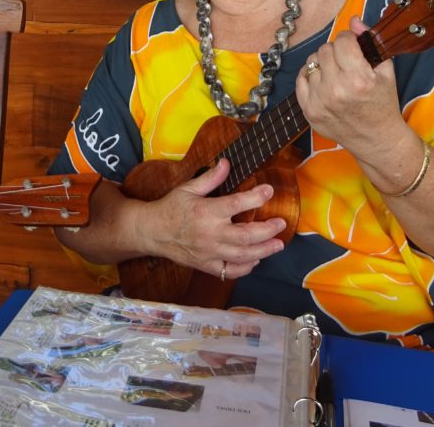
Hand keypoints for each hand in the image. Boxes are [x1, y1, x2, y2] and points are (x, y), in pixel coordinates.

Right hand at [145, 158, 285, 279]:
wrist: (152, 232)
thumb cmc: (171, 208)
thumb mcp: (188, 188)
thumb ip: (211, 178)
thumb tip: (226, 163)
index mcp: (206, 211)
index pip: (237, 204)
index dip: (256, 196)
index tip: (269, 190)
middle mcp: (210, 234)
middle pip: (246, 235)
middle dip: (268, 230)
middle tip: (281, 223)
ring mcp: (210, 252)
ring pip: (243, 255)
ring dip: (264, 250)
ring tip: (278, 244)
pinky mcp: (207, 265)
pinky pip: (230, 271)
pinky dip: (246, 268)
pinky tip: (255, 260)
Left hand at [296, 16, 411, 159]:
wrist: (376, 139)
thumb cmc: (383, 103)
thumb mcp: (385, 71)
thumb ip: (369, 42)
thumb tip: (354, 20)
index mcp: (358, 79)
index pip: (342, 41)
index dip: (349, 40)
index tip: (353, 46)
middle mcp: (336, 90)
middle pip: (325, 49)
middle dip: (336, 51)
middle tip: (346, 61)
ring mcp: (319, 101)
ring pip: (312, 62)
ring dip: (324, 64)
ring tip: (336, 74)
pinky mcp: (308, 110)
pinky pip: (300, 79)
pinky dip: (310, 75)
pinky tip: (323, 80)